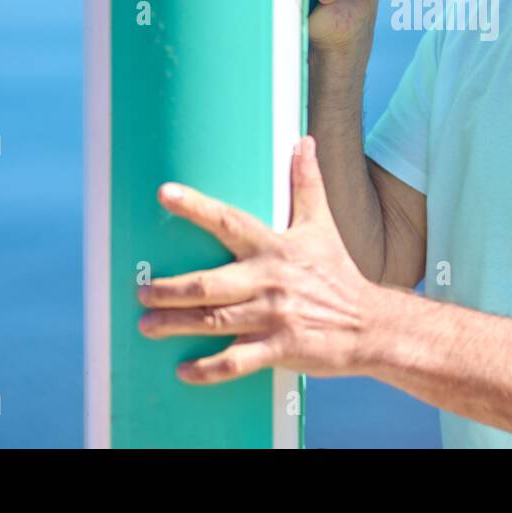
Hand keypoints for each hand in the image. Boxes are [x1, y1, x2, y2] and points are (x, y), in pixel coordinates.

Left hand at [137, 136, 380, 381]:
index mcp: (275, 247)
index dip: (196, 207)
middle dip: (170, 288)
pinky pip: (236, 361)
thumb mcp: (322, 226)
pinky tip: (184, 370)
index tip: (165, 193)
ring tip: (147, 324)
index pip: (229, 221)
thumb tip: (304, 141)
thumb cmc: (338, 273)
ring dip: (176, 324)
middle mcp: (270, 280)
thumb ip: (307, 184)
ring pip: (214, 322)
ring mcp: (274, 316)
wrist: (371, 324)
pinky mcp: (281, 348)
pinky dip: (208, 368)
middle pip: (209, 283)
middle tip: (141, 291)